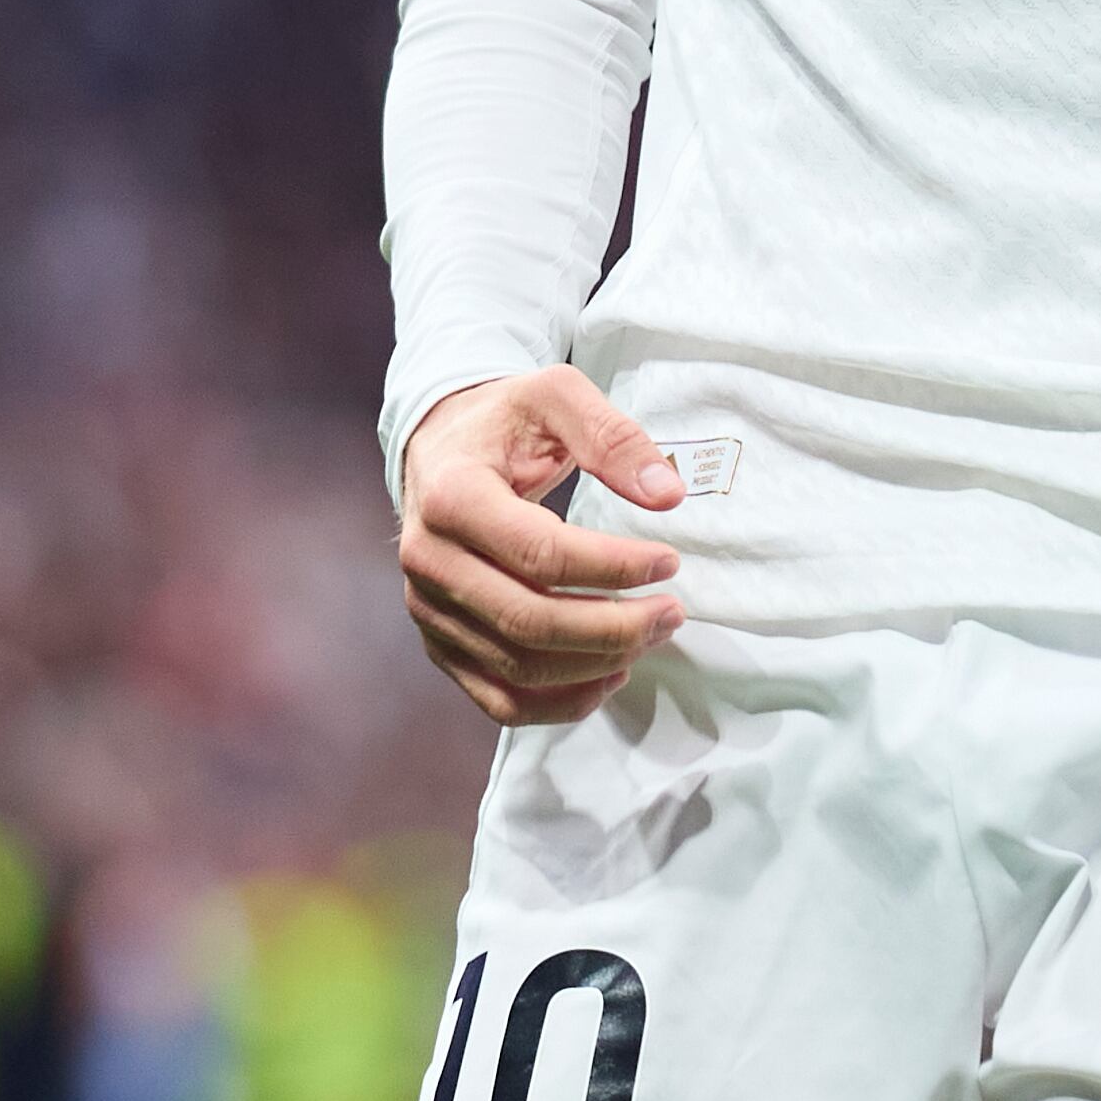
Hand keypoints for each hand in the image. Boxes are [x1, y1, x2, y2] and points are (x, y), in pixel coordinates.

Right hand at [392, 369, 688, 725]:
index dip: (613, 566)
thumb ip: (612, 437)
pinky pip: (498, 700)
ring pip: (516, 669)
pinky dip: (558, 704)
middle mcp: (429, 560)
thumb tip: (667, 495)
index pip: (541, 553)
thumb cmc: (502, 421)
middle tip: (672, 613)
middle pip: (528, 621)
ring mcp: (428, 610)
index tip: (669, 562)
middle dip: (613, 628)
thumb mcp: (555, 396)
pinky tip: (608, 675)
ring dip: (594, 665)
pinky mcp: (439, 643)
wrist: (438, 448)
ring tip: (650, 637)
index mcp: (451, 495)